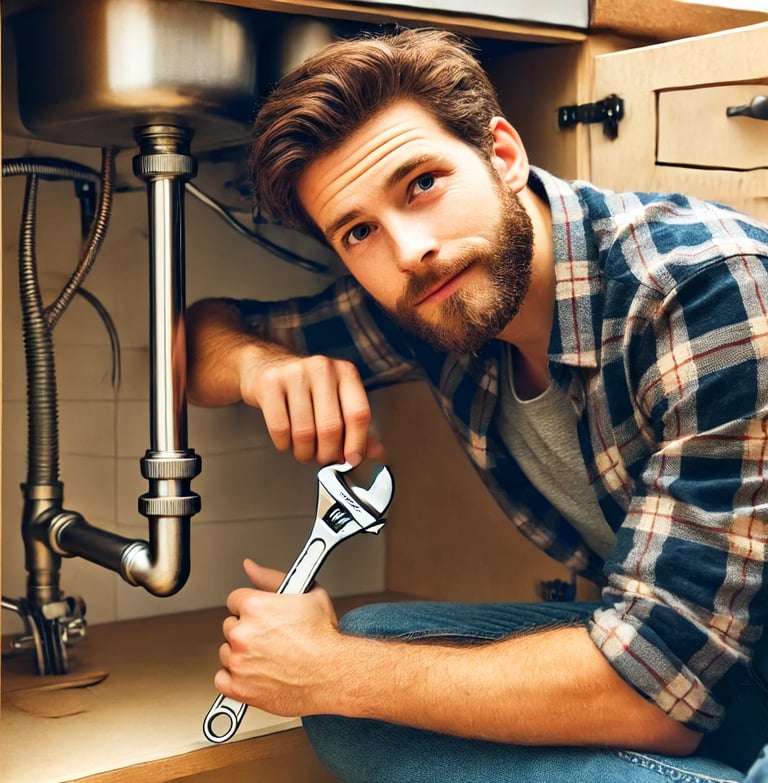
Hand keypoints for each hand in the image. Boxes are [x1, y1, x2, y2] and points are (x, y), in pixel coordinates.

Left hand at [214, 559, 340, 716]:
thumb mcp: (307, 592)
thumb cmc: (323, 636)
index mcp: (254, 607)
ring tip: (267, 655)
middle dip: (247, 629)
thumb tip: (250, 567)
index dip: (251, 607)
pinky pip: (222, 679)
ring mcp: (238, 662)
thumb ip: (270, 577)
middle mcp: (242, 634)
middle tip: (270, 636)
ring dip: (241, 653)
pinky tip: (255, 673)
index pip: (235, 600)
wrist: (333, 672)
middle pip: (230, 625)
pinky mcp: (239, 687)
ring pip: (227, 651)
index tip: (261, 616)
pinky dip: (235, 678)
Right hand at [239, 347, 381, 465]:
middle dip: (327, 453)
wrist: (266, 365)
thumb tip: (375, 452)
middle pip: (331, 427)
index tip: (352, 459)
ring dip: (305, 452)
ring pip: (304, 433)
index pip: (358, 413)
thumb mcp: (335, 398)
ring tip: (305, 451)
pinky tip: (287, 440)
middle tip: (324, 458)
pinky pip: (280, 429)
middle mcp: (322, 369)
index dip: (356, 443)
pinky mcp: (270, 384)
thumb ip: (355, 425)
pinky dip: (285, 445)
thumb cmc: (305, 386)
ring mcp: (295, 374)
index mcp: (345, 372)